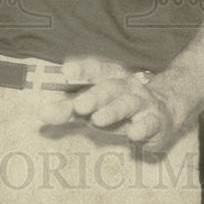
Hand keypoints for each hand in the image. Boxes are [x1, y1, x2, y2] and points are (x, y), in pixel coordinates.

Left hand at [40, 60, 180, 151]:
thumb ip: (68, 111)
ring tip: (98, 119)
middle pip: (110, 86)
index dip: (82, 69)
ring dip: (113, 110)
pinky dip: (142, 127)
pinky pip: (149, 123)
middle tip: (79, 105)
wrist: (162, 115)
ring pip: (128, 103)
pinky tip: (133, 134)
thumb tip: (41, 114)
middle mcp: (127, 86)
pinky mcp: (156, 121)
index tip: (66, 71)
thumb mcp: (93, 109)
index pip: (96, 69)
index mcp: (110, 78)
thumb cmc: (118, 110)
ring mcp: (143, 103)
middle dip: (95, 95)